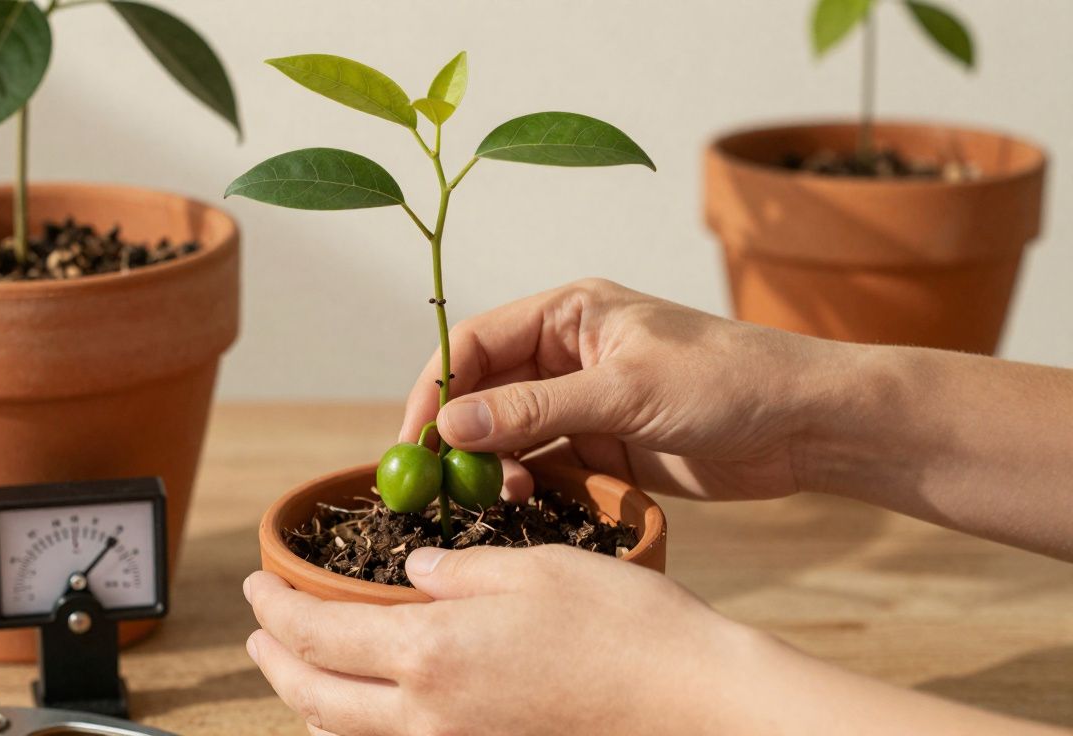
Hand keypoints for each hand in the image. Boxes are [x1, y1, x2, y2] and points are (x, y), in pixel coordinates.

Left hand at [244, 544, 763, 735]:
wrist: (692, 703)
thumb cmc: (623, 625)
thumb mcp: (532, 567)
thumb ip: (456, 569)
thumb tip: (412, 569)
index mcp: (432, 651)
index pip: (317, 633)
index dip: (275, 608)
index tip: (256, 585)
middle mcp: (430, 715)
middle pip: (315, 695)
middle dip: (274, 660)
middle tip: (258, 630)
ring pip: (349, 734)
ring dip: (310, 699)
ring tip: (299, 669)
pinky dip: (359, 729)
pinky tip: (369, 709)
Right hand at [399, 278, 843, 501]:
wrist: (804, 425)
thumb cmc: (727, 381)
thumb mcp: (624, 391)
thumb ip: (535, 409)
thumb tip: (450, 425)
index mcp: (568, 313)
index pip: (475, 343)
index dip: (435, 389)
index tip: (413, 441)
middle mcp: (565, 352)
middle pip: (483, 390)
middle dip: (458, 434)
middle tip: (439, 483)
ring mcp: (582, 401)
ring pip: (509, 432)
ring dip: (493, 464)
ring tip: (498, 495)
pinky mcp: (602, 446)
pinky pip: (543, 464)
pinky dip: (525, 484)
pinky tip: (522, 503)